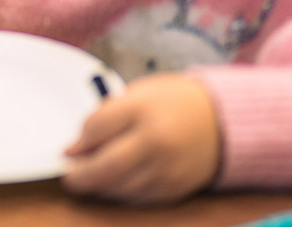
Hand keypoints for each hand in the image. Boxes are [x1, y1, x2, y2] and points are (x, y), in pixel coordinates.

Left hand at [63, 73, 220, 203]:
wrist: (223, 119)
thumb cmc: (175, 102)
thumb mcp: (138, 93)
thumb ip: (106, 116)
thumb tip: (77, 146)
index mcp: (143, 110)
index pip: (97, 129)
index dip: (77, 143)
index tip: (67, 150)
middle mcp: (156, 141)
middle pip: (106, 166)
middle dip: (81, 175)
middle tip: (69, 176)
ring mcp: (168, 168)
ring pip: (121, 188)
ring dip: (99, 187)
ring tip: (89, 181)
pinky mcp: (177, 187)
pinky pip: (140, 198)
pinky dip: (122, 195)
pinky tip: (113, 187)